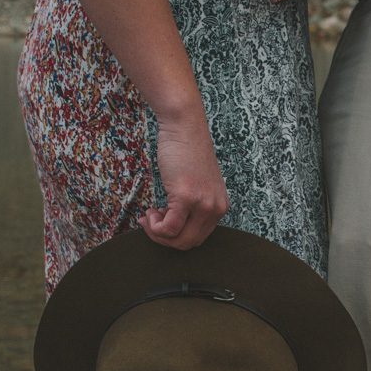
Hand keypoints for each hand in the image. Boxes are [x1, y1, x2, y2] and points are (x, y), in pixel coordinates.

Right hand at [140, 106, 228, 249]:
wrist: (184, 126)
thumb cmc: (186, 151)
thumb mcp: (197, 185)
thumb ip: (193, 206)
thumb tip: (172, 228)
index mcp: (220, 207)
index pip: (199, 238)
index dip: (176, 236)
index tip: (160, 224)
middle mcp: (216, 208)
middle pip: (189, 243)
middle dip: (165, 239)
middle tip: (150, 223)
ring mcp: (202, 204)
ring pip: (179, 240)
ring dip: (158, 233)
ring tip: (150, 216)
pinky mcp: (186, 197)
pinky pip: (169, 228)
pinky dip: (155, 226)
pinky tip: (150, 212)